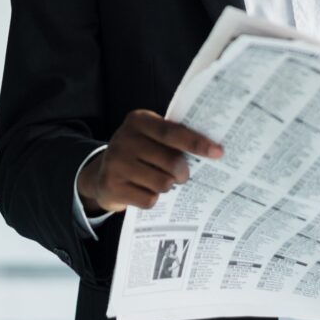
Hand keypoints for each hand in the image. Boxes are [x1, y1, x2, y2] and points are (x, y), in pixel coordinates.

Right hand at [77, 109, 222, 214]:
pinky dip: (153, 199)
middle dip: (183, 172)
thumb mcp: (150, 136)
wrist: (101, 174)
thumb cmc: (138, 152)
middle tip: (183, 175)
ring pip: (163, 183)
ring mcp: (115, 163)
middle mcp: (124, 139)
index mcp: (138, 120)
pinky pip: (149, 199)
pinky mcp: (111, 186)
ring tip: (162, 181)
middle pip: (171, 161)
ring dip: (168, 186)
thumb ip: (173, 137)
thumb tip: (212, 149)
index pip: (172, 132)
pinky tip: (145, 191)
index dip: (196, 143)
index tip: (218, 152)